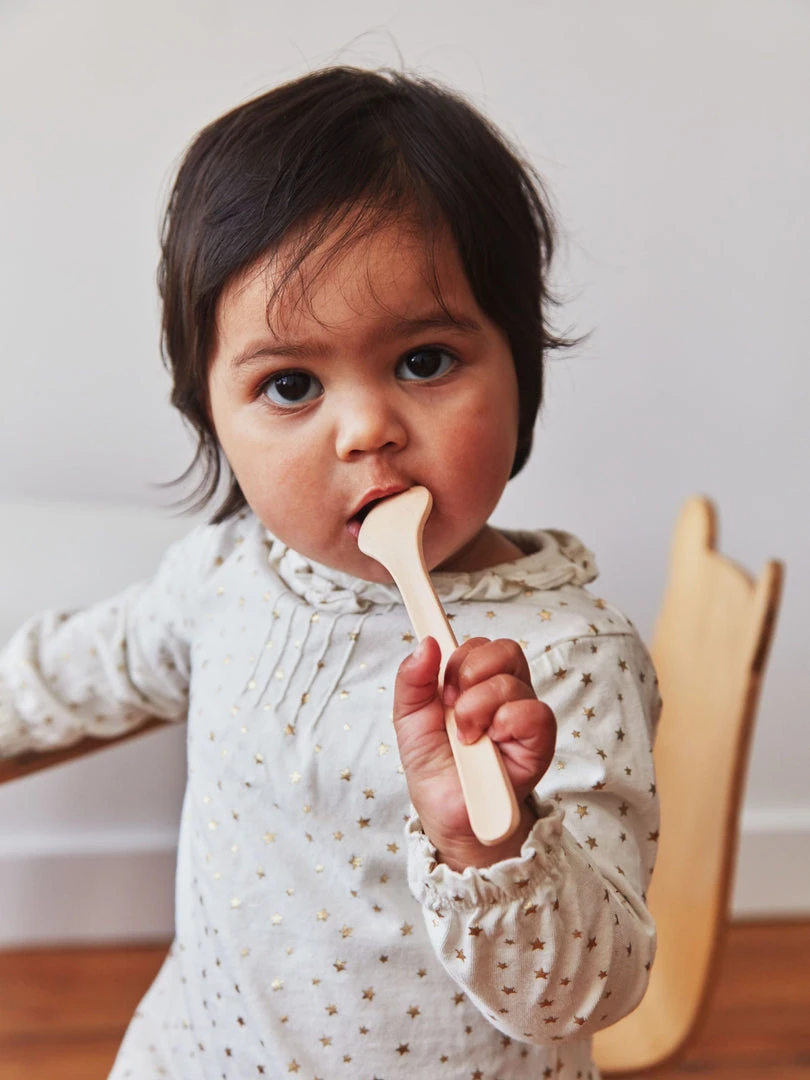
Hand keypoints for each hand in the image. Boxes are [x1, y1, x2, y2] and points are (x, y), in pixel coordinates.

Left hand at [393, 636, 555, 869]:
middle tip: (452, 708)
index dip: (460, 655)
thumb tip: (428, 643)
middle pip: (505, 649)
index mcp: (476, 683)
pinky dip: (505, 724)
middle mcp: (505, 694)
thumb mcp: (409, 719)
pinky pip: (534, 713)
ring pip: (512, 682)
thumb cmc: (434, 767)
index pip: (481, 645)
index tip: (441, 682)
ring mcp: (524, 717)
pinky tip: (490, 744)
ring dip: (478, 707)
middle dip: (469, 674)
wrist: (448, 816)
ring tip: (466, 737)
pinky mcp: (540, 743)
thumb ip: (412, 679)